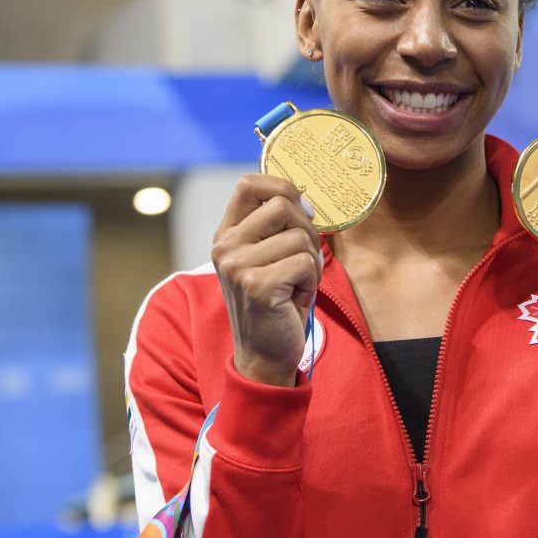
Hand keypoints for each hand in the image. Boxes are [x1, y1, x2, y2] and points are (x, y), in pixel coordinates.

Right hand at [211, 175, 322, 386]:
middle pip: (283, 205)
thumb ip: (275, 227)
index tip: (301, 210)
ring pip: (300, 236)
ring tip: (295, 285)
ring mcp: (237, 266)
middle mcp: (226, 247)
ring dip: (311, 262)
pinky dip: (311, 281)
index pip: (249, 184)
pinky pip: (306, 262)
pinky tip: (295, 299)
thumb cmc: (275, 302)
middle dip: (307, 231)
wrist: (264, 354)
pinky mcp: (258, 285)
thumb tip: (305, 198)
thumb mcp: (268, 257)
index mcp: (226, 234)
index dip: (283, 187)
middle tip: (302, 262)